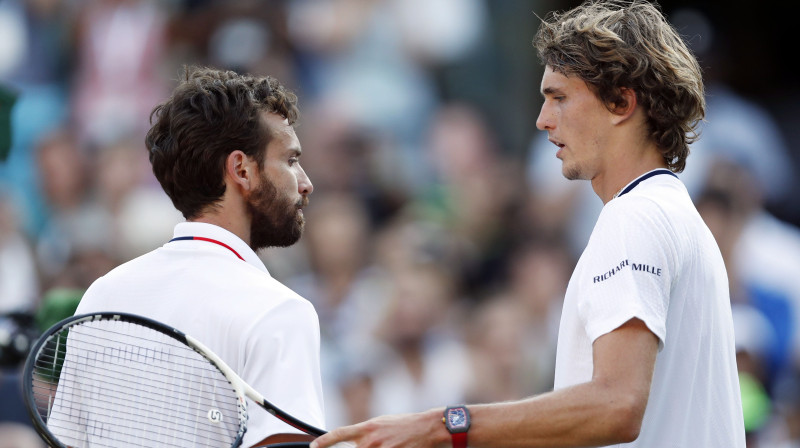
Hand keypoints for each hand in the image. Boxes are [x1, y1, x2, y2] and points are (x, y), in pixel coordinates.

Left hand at [311, 410, 446, 447]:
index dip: (323, 442)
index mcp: (367, 427)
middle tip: (369, 446)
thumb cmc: (404, 425)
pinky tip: (392, 447)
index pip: (338, 434)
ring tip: (387, 445)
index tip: (313, 447)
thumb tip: (354, 442)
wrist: (427, 427)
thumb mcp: (382, 423)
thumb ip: (366, 433)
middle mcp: (370, 440)